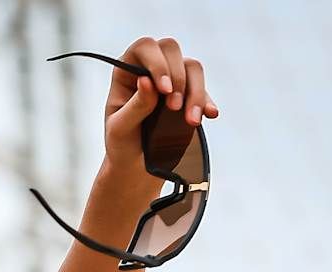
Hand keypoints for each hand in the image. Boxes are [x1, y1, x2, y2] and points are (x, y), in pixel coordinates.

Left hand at [103, 36, 217, 176]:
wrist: (136, 163)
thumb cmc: (122, 143)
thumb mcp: (120, 129)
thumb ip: (134, 106)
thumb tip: (146, 81)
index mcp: (126, 69)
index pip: (144, 47)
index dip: (158, 63)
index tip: (164, 90)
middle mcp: (149, 67)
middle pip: (172, 50)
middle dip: (178, 77)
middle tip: (174, 108)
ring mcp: (172, 77)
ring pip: (192, 67)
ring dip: (196, 91)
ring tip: (191, 121)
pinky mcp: (188, 93)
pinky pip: (204, 88)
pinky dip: (207, 102)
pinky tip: (210, 115)